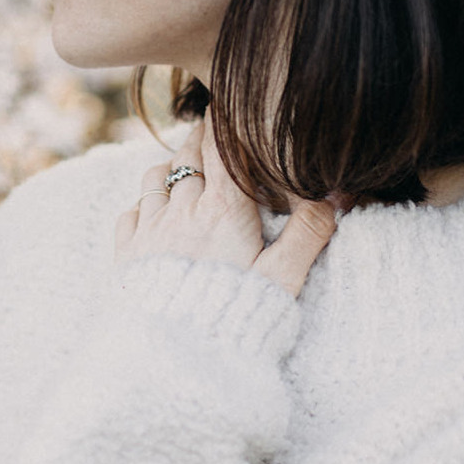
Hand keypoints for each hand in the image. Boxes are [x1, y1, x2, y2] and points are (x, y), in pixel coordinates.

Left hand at [114, 112, 338, 298]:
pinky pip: (130, 213)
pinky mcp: (126, 257)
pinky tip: (152, 213)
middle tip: (210, 132)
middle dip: (200, 141)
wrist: (174, 359)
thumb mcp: (282, 279)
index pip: (223, 149)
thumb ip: (308, 234)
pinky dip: (142, 203)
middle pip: (188, 157)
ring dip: (170, 168)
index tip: (227, 104)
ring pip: (155, 178)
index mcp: (223, 210)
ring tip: (182, 169)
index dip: (225, 123)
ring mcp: (149, 232)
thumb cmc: (234, 319)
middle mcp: (181, 212)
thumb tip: (336, 197)